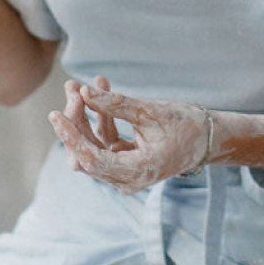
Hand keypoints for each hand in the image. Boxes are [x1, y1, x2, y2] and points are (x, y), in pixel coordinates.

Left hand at [49, 77, 210, 192]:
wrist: (208, 139)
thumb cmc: (186, 126)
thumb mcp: (151, 112)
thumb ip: (116, 104)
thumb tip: (83, 92)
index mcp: (136, 172)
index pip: (91, 159)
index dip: (71, 136)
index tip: (55, 114)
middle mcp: (126, 179)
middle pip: (87, 153)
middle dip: (77, 120)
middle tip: (74, 88)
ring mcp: (124, 172)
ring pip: (92, 146)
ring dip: (85, 117)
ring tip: (81, 85)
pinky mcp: (124, 161)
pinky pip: (104, 141)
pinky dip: (100, 118)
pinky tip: (99, 90)